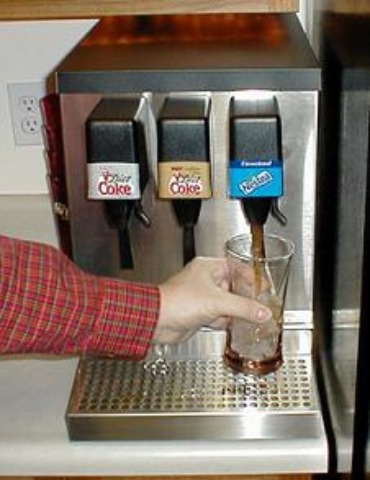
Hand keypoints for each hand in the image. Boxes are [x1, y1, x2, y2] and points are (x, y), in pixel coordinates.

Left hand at [153, 256, 271, 344]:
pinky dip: (230, 321)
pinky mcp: (199, 313)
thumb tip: (262, 311)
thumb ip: (244, 307)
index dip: (251, 276)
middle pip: (233, 286)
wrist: (158, 321)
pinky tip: (240, 326)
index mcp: (208, 268)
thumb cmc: (177, 301)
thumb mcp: (218, 302)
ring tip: (256, 316)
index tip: (264, 286)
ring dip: (239, 310)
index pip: (236, 267)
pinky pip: (220, 316)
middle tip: (262, 303)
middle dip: (247, 296)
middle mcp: (205, 280)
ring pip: (227, 302)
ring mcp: (201, 297)